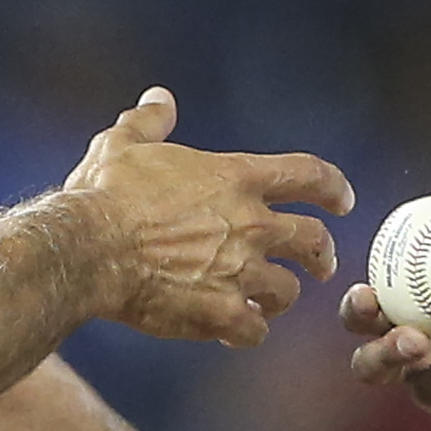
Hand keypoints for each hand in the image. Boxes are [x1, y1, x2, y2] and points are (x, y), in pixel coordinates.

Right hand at [61, 89, 348, 348]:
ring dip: (280, 297)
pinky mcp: (222, 312)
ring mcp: (241, 271)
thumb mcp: (123, 144)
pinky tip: (231, 333)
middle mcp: (251, 223)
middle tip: (319, 266)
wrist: (88, 249)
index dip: (333, 188)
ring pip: (288, 291)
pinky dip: (246, 332)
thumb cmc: (104, 194)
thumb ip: (150, 121)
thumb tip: (160, 98)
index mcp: (236, 177)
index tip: (343, 201)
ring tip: (266, 303)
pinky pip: (254, 331)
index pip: (309, 175)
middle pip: (314, 240)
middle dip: (322, 254)